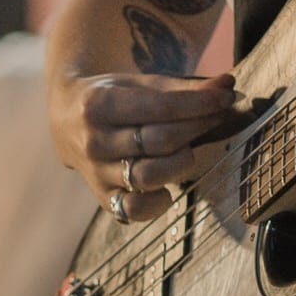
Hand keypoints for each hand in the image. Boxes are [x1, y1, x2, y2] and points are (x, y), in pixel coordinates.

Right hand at [51, 68, 243, 222]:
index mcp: (98, 104)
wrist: (69, 121)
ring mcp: (96, 173)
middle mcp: (93, 141)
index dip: (199, 103)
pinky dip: (158, 202)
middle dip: (196, 127)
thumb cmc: (115, 98)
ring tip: (187, 149)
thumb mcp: (141, 85)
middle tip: (216, 117)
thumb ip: (185, 89)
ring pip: (149, 176)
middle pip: (158, 141)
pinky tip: (168, 186)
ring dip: (181, 163)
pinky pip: (135, 210)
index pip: (159, 106)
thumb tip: (227, 86)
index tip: (224, 97)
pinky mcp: (103, 198)